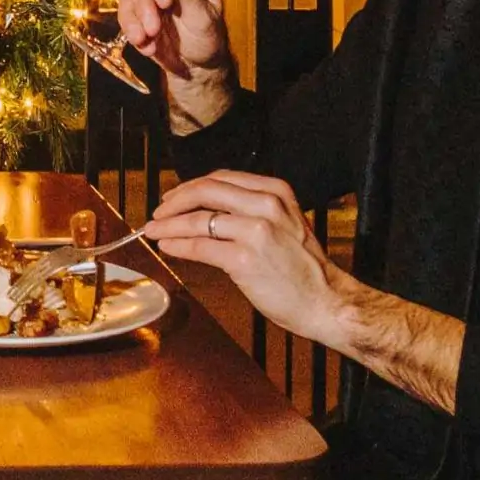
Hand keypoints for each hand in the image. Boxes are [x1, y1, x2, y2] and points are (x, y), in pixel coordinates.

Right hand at [116, 0, 235, 128]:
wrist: (195, 67)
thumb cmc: (207, 39)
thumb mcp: (204, 19)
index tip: (164, 1)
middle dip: (145, 3)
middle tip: (154, 28)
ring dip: (135, 18)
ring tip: (148, 39)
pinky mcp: (136, 11)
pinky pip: (123, 13)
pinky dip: (131, 29)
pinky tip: (146, 45)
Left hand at [147, 170, 343, 343]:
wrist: (326, 300)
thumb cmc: (304, 268)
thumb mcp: (286, 223)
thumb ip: (253, 210)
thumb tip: (209, 211)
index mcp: (276, 191)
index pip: (222, 179)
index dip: (191, 187)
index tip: (175, 197)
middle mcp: (266, 205)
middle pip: (206, 192)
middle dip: (174, 201)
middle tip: (158, 213)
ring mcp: (255, 231)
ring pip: (198, 220)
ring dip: (168, 225)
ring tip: (153, 231)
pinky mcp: (244, 259)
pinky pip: (200, 247)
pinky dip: (178, 245)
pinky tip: (168, 246)